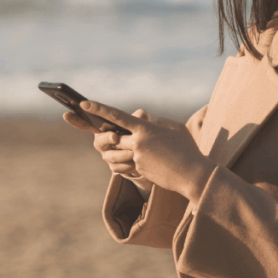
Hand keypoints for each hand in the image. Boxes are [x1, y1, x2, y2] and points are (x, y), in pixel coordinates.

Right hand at [63, 104, 153, 184]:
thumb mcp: (140, 122)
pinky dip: (128, 165)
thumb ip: (139, 116)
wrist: (146, 154)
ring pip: (110, 155)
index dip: (75, 120)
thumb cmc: (138, 133)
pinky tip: (137, 163)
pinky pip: (118, 167)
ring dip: (123, 154)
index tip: (66, 114)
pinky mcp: (114, 167)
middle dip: (107, 138)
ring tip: (134, 152)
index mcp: (104, 128)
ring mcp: (106, 155)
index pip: (86, 123)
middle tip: (115, 137)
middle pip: (100, 140)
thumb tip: (141, 114)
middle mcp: (101, 141)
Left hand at [80, 101, 216, 203]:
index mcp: (145, 128)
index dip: (98, 109)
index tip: (84, 103)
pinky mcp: (140, 171)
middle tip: (123, 137)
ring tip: (143, 154)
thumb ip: (159, 123)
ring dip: (122, 153)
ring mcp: (138, 158)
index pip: (116, 116)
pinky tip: (155, 165)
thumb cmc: (187, 148)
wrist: (193, 174)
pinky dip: (138, 163)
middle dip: (112, 138)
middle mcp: (138, 142)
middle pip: (114, 138)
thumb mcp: (174, 128)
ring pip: (119, 153)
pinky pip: (131, 165)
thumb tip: (150, 124)